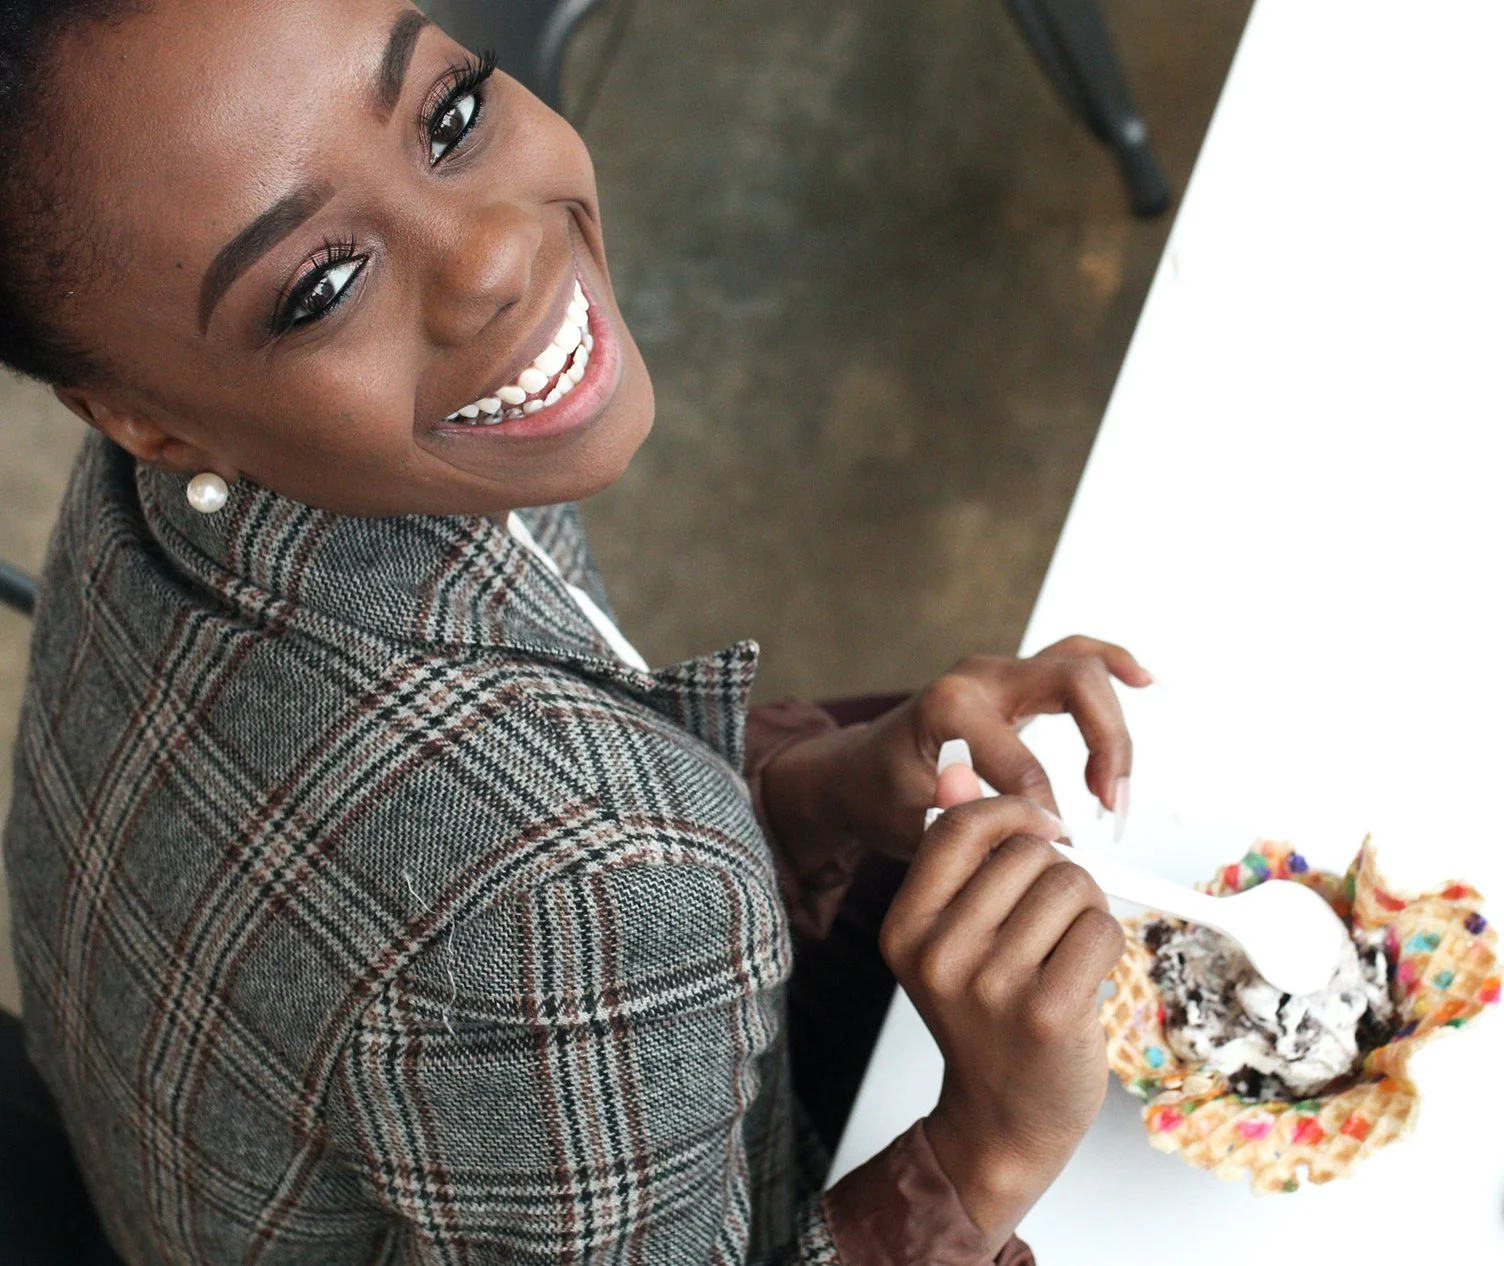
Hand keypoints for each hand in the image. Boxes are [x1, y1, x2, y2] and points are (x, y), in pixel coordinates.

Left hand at [761, 636, 1150, 860]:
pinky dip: (1110, 663)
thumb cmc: (879, 799)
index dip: (1048, 815)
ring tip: (1116, 786)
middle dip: (1107, 744)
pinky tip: (1143, 680)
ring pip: (1081, 666)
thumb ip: (966, 827)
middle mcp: (978, 677)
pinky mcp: (1013, 679)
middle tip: (1111, 807)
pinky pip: (1072, 656)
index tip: (1055, 854)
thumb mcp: (907, 825)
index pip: (1025, 763)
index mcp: (948, 707)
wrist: (853, 771)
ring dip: (1112, 724)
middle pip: (1074, 682)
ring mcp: (998, 672)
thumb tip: (1033, 831)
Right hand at [879, 779, 1125, 1248]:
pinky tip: (1085, 976)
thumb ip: (955, 851)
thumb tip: (955, 769)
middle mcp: (937, 955)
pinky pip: (1101, 929)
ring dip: (1086, 909)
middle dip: (1059, 872)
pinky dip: (1107, 945)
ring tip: (1067, 949)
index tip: (1042, 834)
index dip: (1015, 815)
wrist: (1001, 1117)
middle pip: (1029, 853)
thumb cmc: (984, 1016)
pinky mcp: (1047, 1013)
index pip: (961, 827)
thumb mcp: (950, 931)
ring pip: (1071, 886)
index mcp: (904, 927)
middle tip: (1054, 918)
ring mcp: (990, 988)